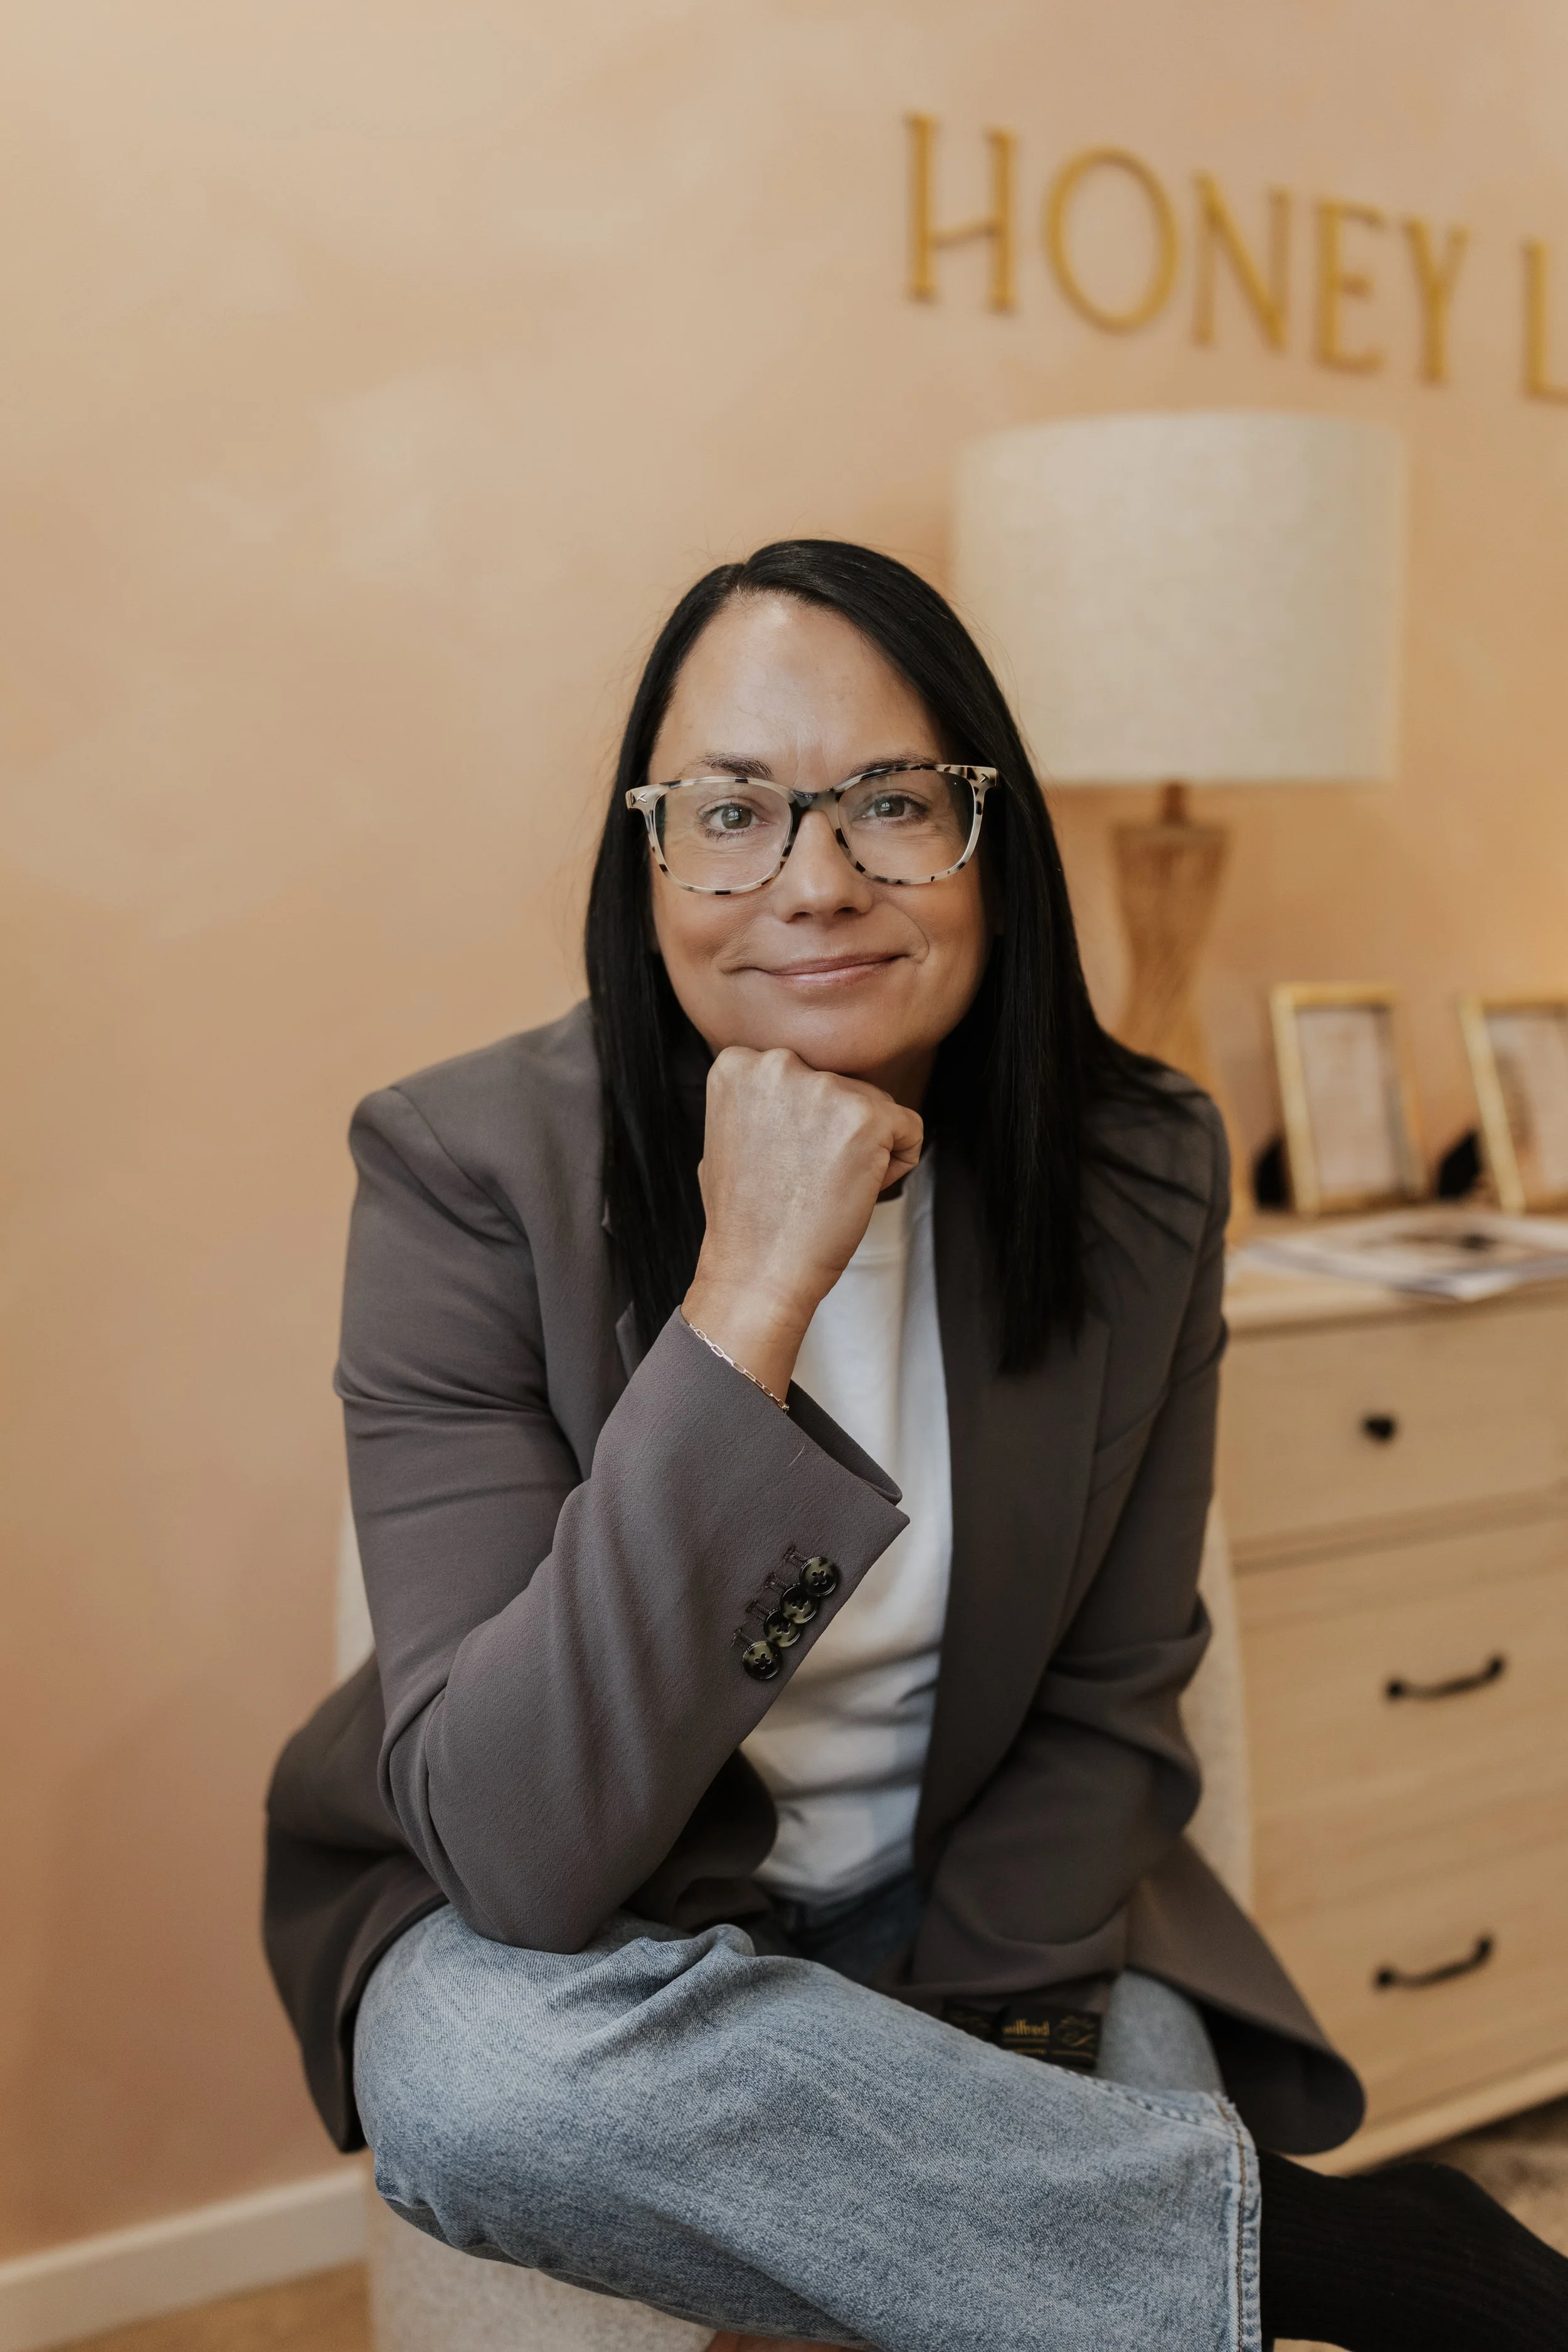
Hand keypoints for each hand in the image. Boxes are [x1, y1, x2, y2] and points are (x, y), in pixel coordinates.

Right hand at [682, 1046, 922, 1402]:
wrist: (757, 1271)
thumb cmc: (744, 1216)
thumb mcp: (728, 1133)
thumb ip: (758, 1099)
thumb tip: (791, 1092)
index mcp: (740, 1064)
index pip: (804, 1074)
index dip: (802, 1123)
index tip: (781, 1159)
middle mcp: (779, 1064)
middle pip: (842, 1086)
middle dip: (836, 1132)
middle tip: (804, 1178)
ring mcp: (824, 1088)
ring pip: (877, 1107)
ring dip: (865, 1148)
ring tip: (824, 1187)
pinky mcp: (866, 1117)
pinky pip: (910, 1129)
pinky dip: (896, 1164)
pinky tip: (856, 1190)